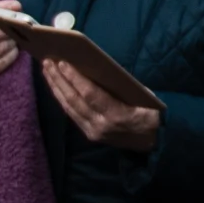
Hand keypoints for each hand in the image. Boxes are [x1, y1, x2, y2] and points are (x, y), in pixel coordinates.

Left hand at [42, 59, 160, 152]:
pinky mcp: (89, 135)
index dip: (74, 78)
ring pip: (69, 108)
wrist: (155, 141)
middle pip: (74, 100)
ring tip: (47, 70)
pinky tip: (55, 85)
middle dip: (59, 79)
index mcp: (117, 115)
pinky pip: (72, 114)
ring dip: (56, 87)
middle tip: (47, 61)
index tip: (62, 63)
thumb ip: (119, 86)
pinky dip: (62, 98)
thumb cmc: (151, 112)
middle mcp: (101, 126)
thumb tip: (96, 68)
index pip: (90, 94)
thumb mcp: (142, 95)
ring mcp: (93, 132)